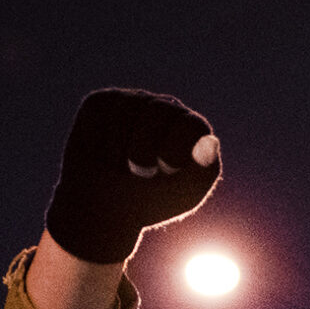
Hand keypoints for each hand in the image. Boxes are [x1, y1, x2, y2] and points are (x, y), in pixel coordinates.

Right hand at [42, 89, 222, 264]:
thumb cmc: (150, 200)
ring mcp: (134, 101)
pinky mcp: (103, 101)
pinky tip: (104, 154)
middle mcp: (165, 108)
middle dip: (144, 149)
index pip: (191, 124)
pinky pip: (100, 110)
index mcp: (191, 129)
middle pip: (158, 110)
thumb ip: (202, 171)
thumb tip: (211, 141)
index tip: (167, 169)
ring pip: (127, 110)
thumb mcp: (183, 194)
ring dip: (120, 149)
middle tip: (139, 173)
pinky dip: (98, 140)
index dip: (176, 147)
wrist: (106, 207)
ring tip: (121, 167)